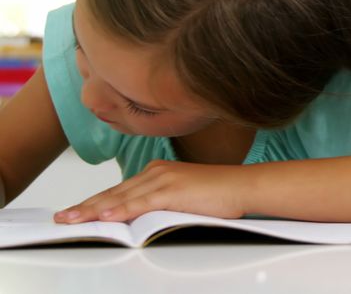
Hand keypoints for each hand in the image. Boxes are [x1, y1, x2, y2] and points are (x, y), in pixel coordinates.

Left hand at [54, 160, 247, 223]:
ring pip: (121, 197)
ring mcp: (163, 179)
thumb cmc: (220, 193)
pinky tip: (107, 216)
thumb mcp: (182, 198)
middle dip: (86, 207)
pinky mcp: (173, 190)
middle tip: (63, 218)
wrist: (243, 185)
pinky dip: (122, 210)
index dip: (95, 202)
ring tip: (73, 220)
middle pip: (114, 193)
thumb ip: (159, 205)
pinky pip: (141, 202)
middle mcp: (156, 172)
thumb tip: (140, 221)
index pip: (119, 191)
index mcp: (158, 172)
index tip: (76, 212)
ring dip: (94, 210)